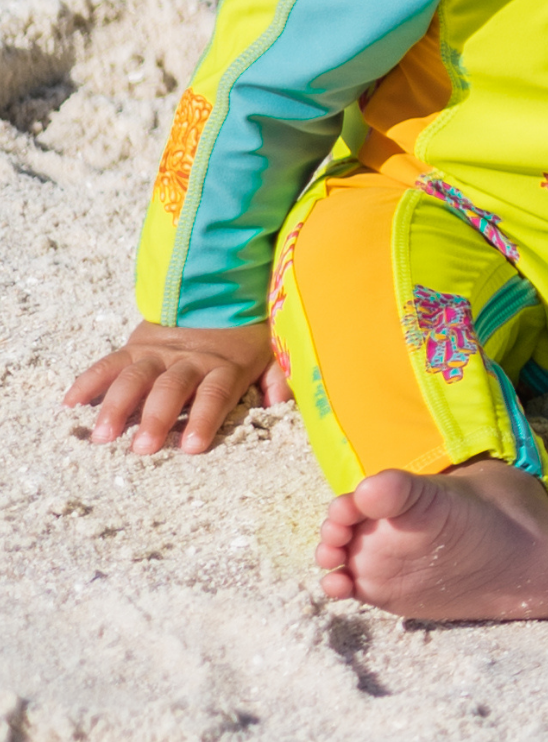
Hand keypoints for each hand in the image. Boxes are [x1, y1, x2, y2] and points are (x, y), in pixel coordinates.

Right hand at [66, 320, 285, 454]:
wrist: (219, 292)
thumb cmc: (245, 338)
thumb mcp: (271, 353)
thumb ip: (277, 379)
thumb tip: (283, 403)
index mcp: (224, 366)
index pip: (215, 393)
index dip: (204, 418)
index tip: (192, 447)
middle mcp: (189, 360)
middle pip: (170, 389)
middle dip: (155, 419)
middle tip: (141, 449)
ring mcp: (158, 353)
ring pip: (135, 378)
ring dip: (116, 407)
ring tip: (102, 436)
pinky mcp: (135, 347)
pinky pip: (109, 363)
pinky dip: (88, 381)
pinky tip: (71, 404)